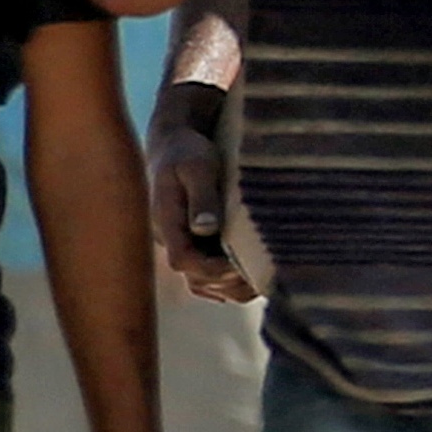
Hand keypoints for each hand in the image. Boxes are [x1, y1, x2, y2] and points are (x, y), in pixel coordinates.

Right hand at [144, 90, 255, 302]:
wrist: (175, 145)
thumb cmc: (187, 151)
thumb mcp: (197, 166)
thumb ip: (201, 197)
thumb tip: (205, 228)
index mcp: (167, 222)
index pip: (183, 260)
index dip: (212, 268)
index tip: (241, 262)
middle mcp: (171, 240)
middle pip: (195, 279)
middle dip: (229, 280)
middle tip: (263, 272)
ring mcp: (182, 245)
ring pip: (202, 284)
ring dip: (231, 286)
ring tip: (263, 276)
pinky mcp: (193, 245)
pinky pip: (208, 277)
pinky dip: (229, 282)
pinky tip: (254, 273)